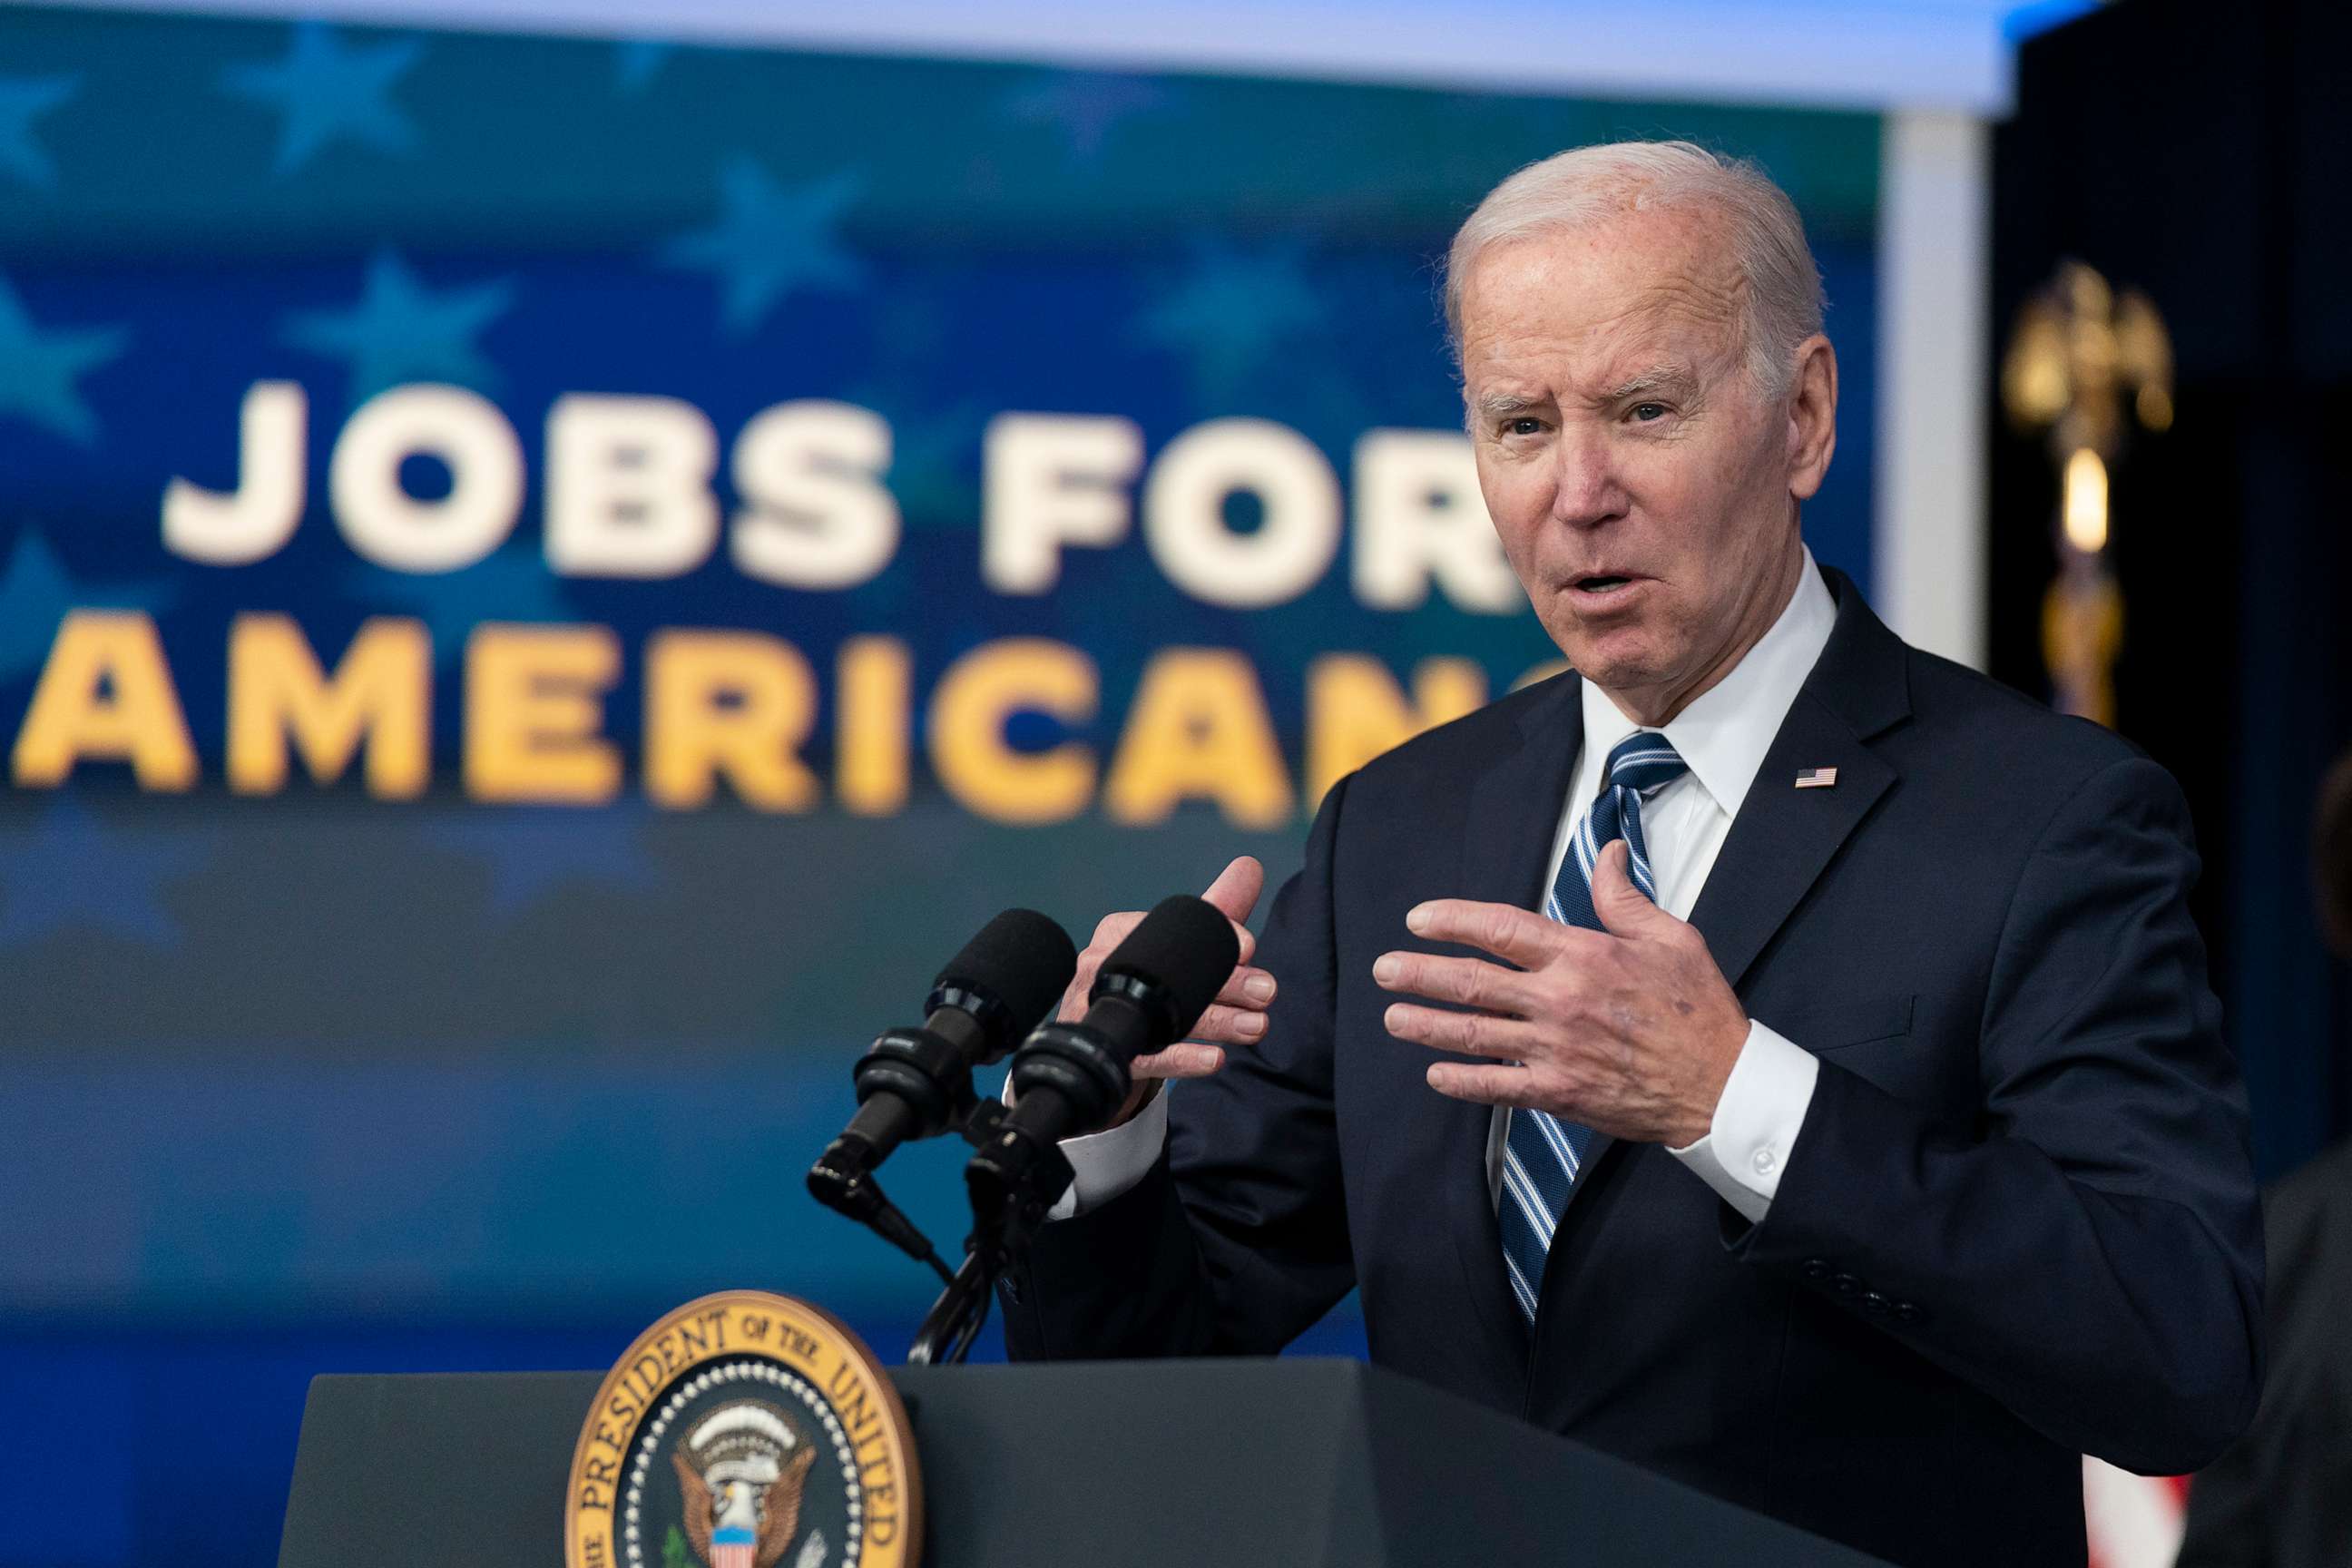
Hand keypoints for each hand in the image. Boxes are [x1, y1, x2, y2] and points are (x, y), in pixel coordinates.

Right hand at [1064, 856, 1273, 1125]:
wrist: (1100, 1037)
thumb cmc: (1147, 981)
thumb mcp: (1177, 943)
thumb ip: (1215, 911)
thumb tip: (1250, 866)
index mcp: (1118, 933)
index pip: (1171, 931)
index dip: (1215, 939)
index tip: (1251, 948)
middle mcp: (1103, 969)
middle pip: (1174, 976)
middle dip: (1228, 984)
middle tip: (1268, 991)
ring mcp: (1102, 1012)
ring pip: (1168, 1017)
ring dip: (1218, 1022)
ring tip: (1257, 1025)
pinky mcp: (1112, 1054)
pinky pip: (1149, 1058)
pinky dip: (1183, 1059)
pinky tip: (1215, 1059)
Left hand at [1373, 840, 1746, 1146]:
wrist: (1723, 1086)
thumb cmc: (1700, 1009)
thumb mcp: (1672, 938)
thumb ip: (1624, 898)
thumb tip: (1607, 852)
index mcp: (1583, 956)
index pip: (1501, 928)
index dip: (1452, 921)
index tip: (1418, 920)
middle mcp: (1560, 1001)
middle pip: (1472, 981)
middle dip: (1420, 973)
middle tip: (1382, 969)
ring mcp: (1556, 1050)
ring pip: (1474, 1034)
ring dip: (1426, 1025)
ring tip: (1391, 1017)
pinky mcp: (1560, 1094)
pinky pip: (1498, 1088)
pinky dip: (1462, 1081)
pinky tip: (1434, 1074)